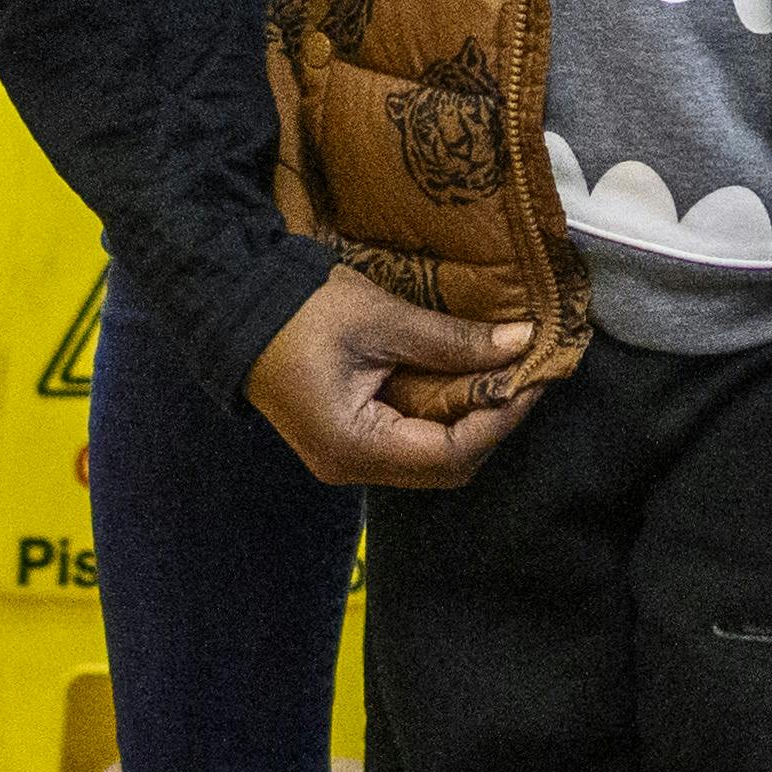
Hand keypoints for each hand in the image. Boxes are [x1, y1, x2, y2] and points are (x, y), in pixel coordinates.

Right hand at [243, 270, 532, 489]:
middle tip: (524, 375)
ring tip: (501, 372)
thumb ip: (452, 340)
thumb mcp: (382, 320)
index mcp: (354, 446)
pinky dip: (441, 414)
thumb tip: (521, 343)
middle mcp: (351, 467)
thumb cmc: (302, 311)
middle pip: (445, 466)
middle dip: (491, 423)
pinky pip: (409, 439)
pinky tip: (462, 377)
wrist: (237, 305)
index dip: (500, 418)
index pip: (451, 453)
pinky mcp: (347, 438)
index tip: (535, 377)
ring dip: (469, 419)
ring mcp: (346, 457)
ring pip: (430, 456)